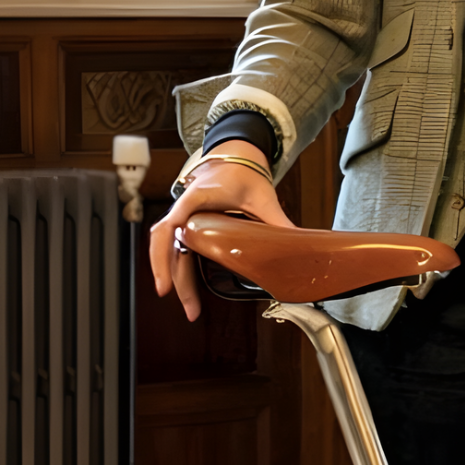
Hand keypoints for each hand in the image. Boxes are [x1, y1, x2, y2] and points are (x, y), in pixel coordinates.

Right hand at [149, 153, 295, 322]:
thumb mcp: (263, 197)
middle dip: (171, 275)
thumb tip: (299, 244)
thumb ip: (278, 220)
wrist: (236, 156)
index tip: (166, 278)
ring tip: (190, 308)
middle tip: (189, 307)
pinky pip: (172, 246)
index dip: (167, 251)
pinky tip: (184, 288)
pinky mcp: (186, 224)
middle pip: (165, 243)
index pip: (175, 223)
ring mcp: (182, 216)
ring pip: (165, 247)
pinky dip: (174, 266)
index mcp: (199, 197)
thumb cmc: (244, 173)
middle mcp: (184, 207)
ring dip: (172, 275)